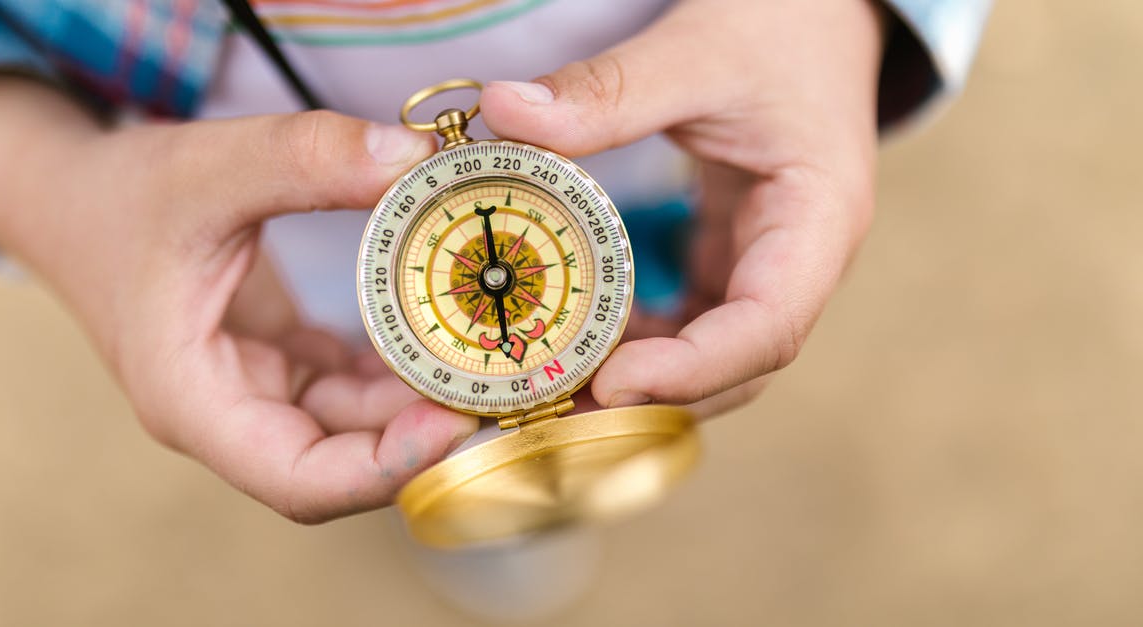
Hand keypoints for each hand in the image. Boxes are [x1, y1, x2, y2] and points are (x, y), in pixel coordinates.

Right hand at [0, 78, 476, 521]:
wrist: (72, 200)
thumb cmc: (119, 196)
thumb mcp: (208, 166)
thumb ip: (305, 158)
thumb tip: (412, 159)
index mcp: (194, 401)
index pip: (300, 479)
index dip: (384, 467)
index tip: (455, 419)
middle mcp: (230, 415)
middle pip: (342, 466)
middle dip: (423, 437)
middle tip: (503, 387)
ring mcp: (256, 395)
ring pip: (355, 430)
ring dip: (420, 402)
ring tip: (492, 359)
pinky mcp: (278, 369)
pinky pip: (351, 390)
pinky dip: (399, 371)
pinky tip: (447, 334)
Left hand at [481, 0, 883, 414]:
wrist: (813, 16)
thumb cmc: (779, 26)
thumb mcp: (696, 51)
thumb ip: (608, 89)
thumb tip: (505, 112)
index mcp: (817, 222)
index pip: (768, 329)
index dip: (692, 370)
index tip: (609, 383)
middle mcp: (798, 264)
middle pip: (736, 368)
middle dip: (652, 400)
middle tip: (556, 412)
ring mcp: (764, 269)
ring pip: (710, 359)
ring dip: (637, 387)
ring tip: (550, 395)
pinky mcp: (730, 261)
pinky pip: (687, 324)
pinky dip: (635, 346)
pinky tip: (576, 346)